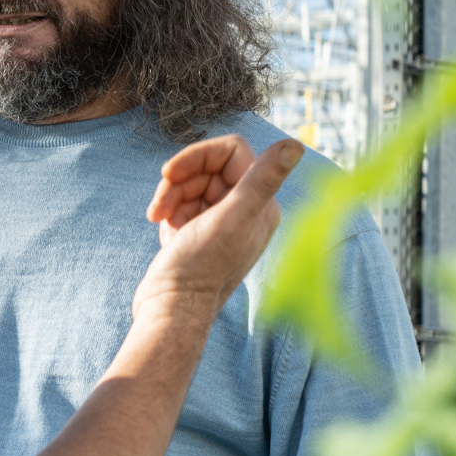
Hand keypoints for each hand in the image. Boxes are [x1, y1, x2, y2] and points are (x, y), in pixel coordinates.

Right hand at [132, 136, 302, 324]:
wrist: (170, 310)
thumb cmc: (199, 268)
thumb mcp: (231, 219)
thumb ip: (263, 180)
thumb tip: (296, 144)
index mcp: (260, 204)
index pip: (231, 152)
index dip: (198, 157)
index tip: (171, 173)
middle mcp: (245, 211)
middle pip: (207, 167)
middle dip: (179, 181)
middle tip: (161, 206)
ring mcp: (220, 222)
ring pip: (191, 184)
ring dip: (169, 196)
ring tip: (159, 218)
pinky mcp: (197, 232)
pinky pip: (181, 203)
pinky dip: (167, 210)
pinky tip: (163, 229)